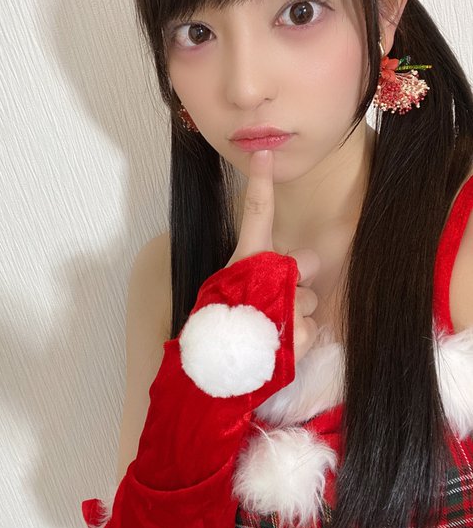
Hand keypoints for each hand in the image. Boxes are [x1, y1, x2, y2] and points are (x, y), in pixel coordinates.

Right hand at [226, 150, 320, 362]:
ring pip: (311, 300)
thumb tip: (301, 271)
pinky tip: (279, 348)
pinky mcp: (298, 333)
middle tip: (277, 301)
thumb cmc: (222, 327)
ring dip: (298, 315)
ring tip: (271, 332)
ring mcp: (284, 304)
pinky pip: (315, 329)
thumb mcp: (233, 290)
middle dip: (300, 279)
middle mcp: (265, 275)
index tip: (265, 154)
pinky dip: (301, 340)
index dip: (260, 183)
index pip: (255, 214)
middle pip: (306, 262)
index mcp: (244, 260)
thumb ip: (261, 272)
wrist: (213, 373)